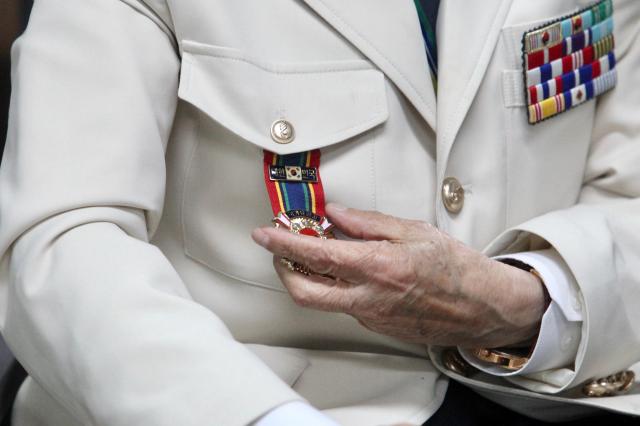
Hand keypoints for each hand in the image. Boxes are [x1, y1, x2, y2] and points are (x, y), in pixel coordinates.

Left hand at [252, 204, 546, 347]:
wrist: (482, 307)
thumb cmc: (456, 267)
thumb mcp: (414, 231)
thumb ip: (368, 223)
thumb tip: (334, 214)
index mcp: (378, 267)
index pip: (316, 256)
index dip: (283, 244)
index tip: (264, 233)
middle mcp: (368, 297)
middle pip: (304, 292)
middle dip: (282, 269)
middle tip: (279, 248)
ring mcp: (370, 316)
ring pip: (322, 299)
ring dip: (307, 276)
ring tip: (314, 252)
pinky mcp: (376, 326)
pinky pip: (343, 305)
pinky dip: (333, 285)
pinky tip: (344, 269)